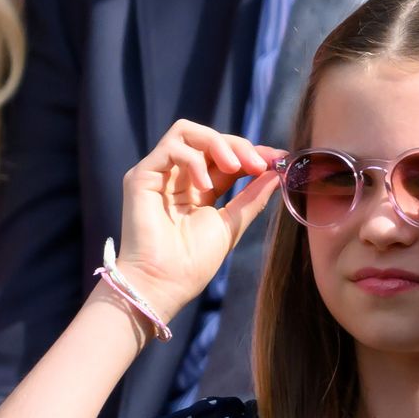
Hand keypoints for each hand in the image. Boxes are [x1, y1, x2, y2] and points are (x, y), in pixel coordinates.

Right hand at [114, 120, 283, 320]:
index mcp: (199, 188)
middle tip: (259, 164)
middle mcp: (178, 176)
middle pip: (209, 139)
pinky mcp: (141, 176)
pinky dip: (193, 160)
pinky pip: (170, 147)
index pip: (225, 157)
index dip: (251, 152)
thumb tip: (277, 174)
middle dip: (239, 146)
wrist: (164, 284)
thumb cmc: (193, 262)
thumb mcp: (231, 224)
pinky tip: (204, 186)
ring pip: (187, 132)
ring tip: (234, 167)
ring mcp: (159, 174)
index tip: (278, 159)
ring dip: (217, 144)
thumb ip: (252, 198)